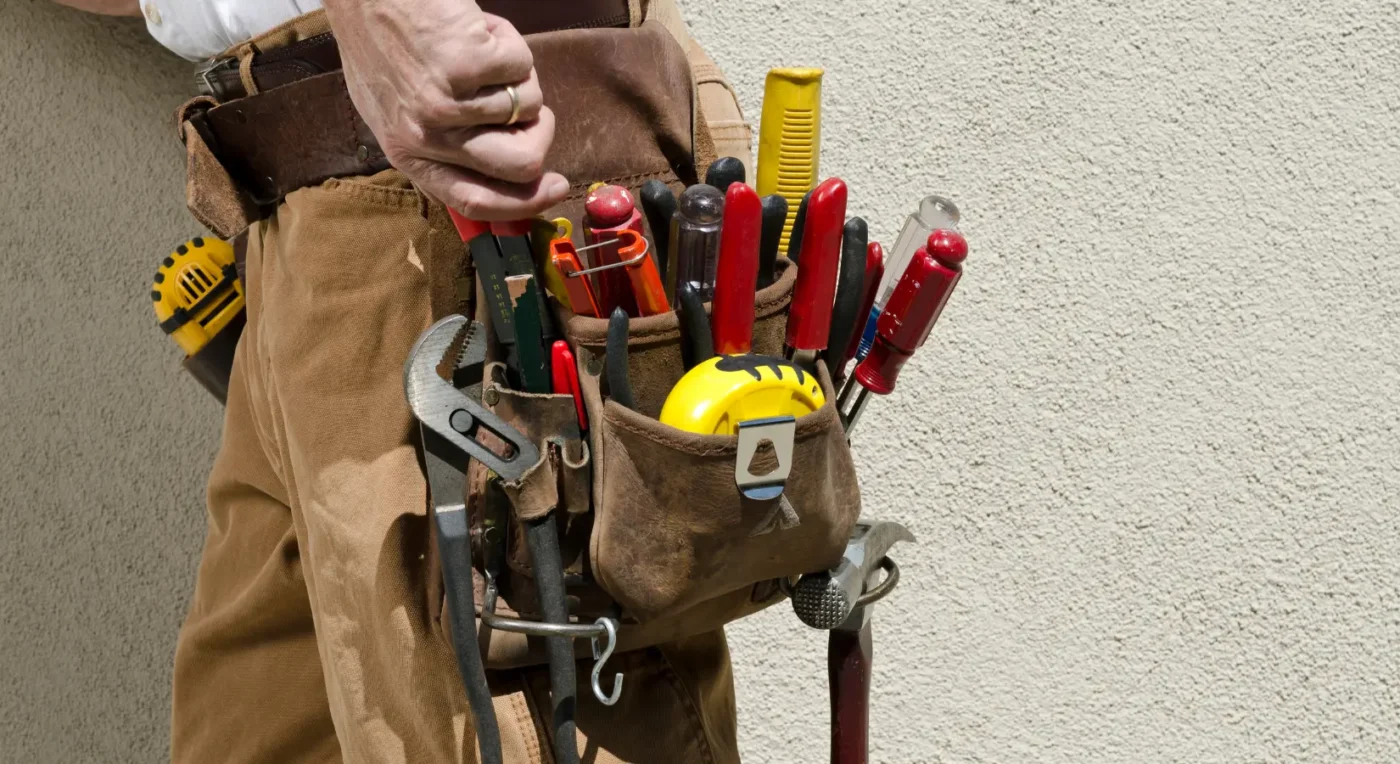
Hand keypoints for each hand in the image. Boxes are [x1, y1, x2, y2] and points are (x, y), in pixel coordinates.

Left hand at [325, 0, 567, 219]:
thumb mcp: (396, 110)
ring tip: (478, 49)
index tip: (556, 187)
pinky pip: (523, 64)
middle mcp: (427, 136)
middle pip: (522, 165)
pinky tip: (476, 28)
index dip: (524, 202)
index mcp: (408, 155)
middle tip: (534, 109)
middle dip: (541, 134)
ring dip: (516, 73)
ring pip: (528, 105)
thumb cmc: (383, 41)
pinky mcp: (468, 63)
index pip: (475, 200)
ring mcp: (448, 101)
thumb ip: (442, 147)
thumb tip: (501, 176)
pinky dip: (509, 41)